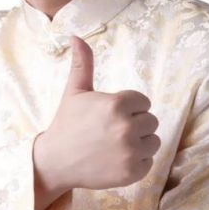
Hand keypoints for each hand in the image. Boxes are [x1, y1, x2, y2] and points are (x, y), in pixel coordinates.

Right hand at [33, 35, 160, 192]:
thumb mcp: (74, 92)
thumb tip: (76, 36)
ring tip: (115, 145)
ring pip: (153, 141)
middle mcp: (126, 127)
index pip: (143, 101)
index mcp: (116, 104)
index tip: (110, 116)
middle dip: (135, 124)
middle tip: (111, 132)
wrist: (55, 162)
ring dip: (139, 143)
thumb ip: (82, 64)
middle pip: (151, 121)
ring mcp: (130, 152)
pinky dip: (136, 162)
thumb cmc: (66, 124)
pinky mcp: (131, 173)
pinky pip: (148, 161)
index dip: (129, 107)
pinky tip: (116, 160)